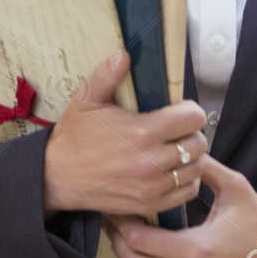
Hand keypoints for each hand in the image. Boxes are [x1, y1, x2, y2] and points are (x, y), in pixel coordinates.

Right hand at [41, 50, 207, 218]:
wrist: (58, 177)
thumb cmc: (75, 137)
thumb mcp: (86, 100)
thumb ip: (107, 75)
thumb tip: (124, 54)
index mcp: (142, 131)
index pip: (193, 118)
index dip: (190, 110)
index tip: (179, 110)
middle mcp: (152, 160)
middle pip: (199, 144)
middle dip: (192, 133)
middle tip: (178, 130)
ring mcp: (153, 186)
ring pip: (196, 169)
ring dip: (190, 157)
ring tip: (175, 149)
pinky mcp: (150, 203)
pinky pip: (187, 192)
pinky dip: (186, 181)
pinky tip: (173, 171)